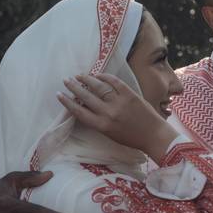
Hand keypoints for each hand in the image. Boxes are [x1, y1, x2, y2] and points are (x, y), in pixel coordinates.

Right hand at [57, 73, 177, 163]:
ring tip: (79, 75)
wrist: (153, 135)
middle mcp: (108, 113)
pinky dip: (105, 76)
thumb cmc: (131, 138)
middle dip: (74, 87)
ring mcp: (119, 102)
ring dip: (87, 80)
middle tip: (66, 80)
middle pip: (86, 97)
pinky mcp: (130, 94)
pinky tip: (98, 74)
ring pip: (99, 87)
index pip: (79, 112)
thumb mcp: (110, 133)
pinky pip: (115, 82)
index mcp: (101, 125)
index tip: (59, 95)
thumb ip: (98, 121)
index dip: (67, 103)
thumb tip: (87, 107)